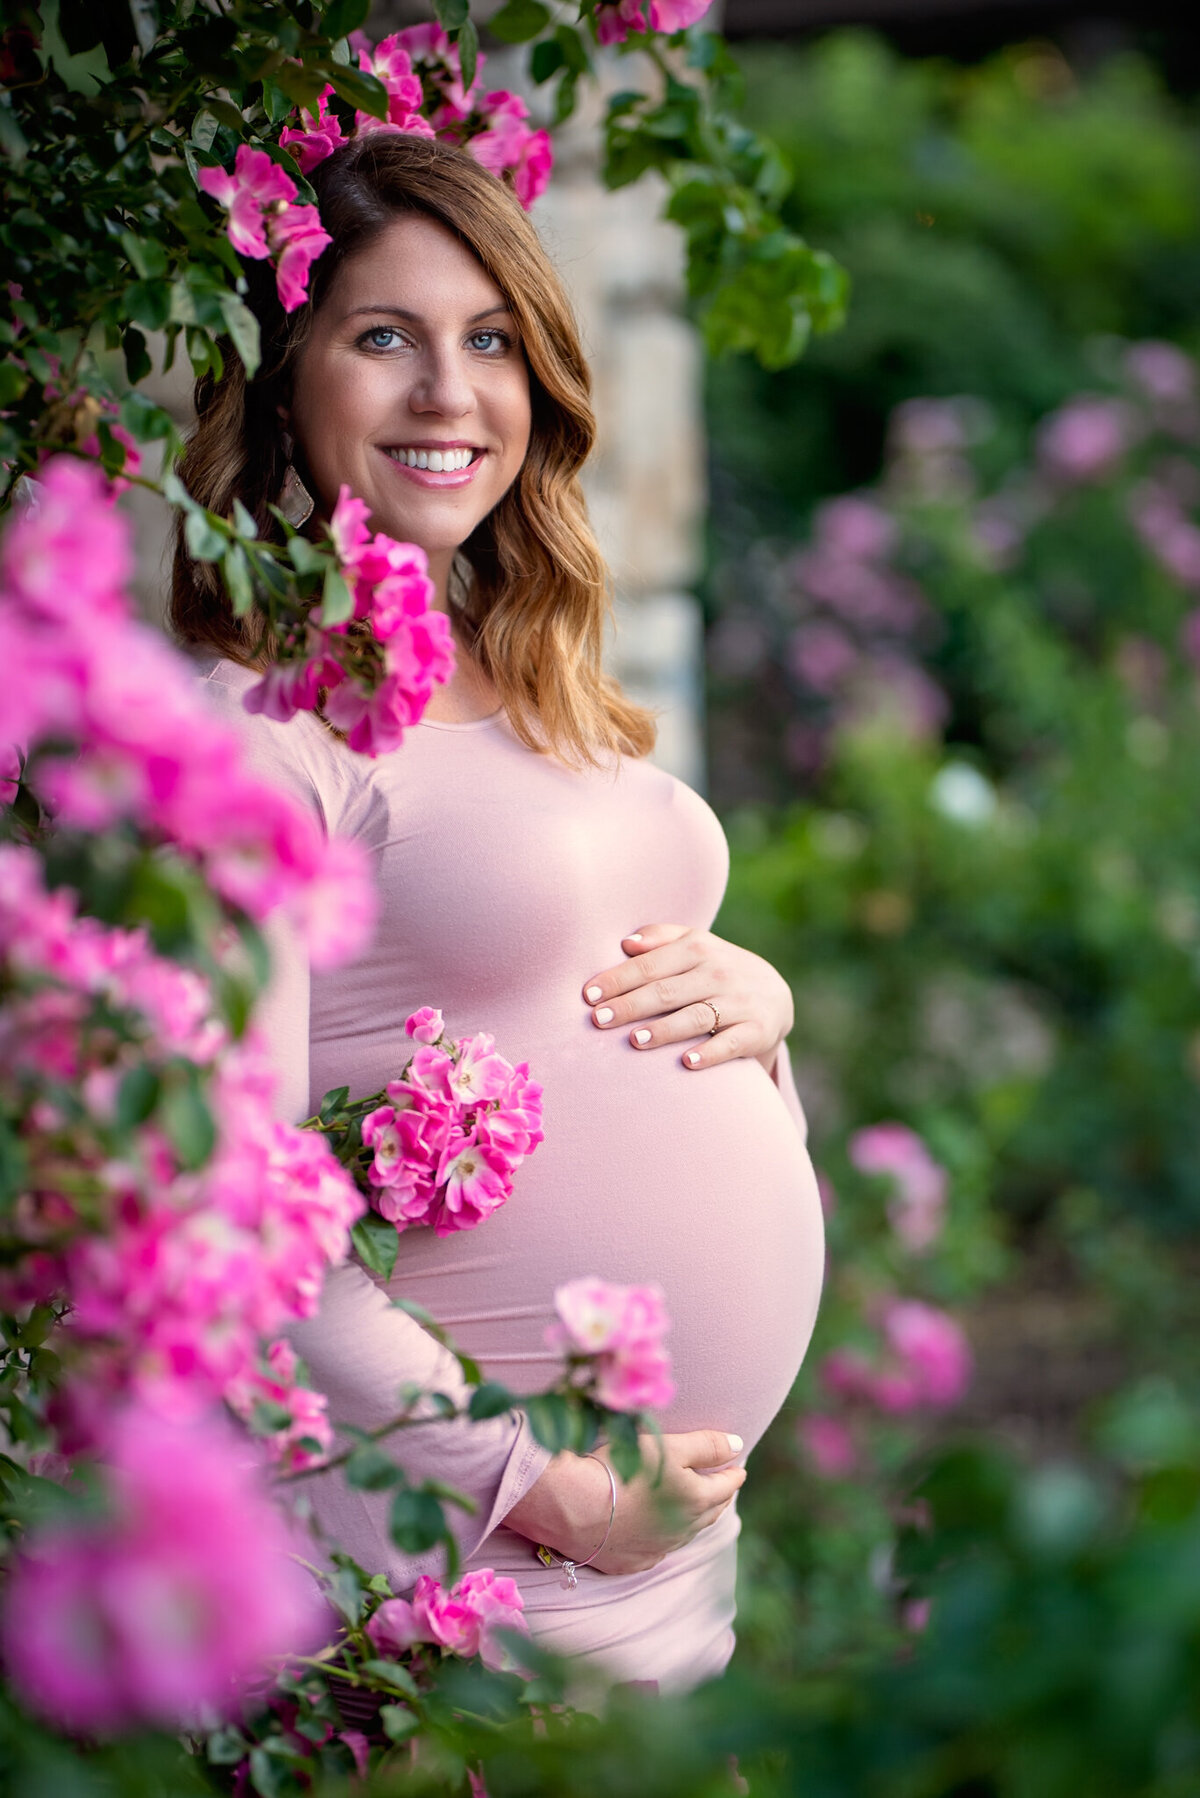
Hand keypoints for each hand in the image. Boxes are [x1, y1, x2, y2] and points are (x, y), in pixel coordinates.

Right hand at [504, 1429, 745, 1575]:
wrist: (574, 1508)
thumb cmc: (624, 1470)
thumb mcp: (669, 1447)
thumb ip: (707, 1446)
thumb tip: (739, 1446)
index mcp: (696, 1502)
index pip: (726, 1486)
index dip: (733, 1473)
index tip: (739, 1466)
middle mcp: (682, 1532)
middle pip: (710, 1513)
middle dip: (720, 1497)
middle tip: (724, 1485)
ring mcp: (657, 1550)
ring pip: (687, 1533)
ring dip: (696, 1518)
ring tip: (698, 1505)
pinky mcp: (632, 1561)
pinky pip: (659, 1549)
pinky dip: (667, 1536)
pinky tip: (662, 1530)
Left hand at [582, 923, 794, 1072]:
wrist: (775, 995)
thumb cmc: (716, 969)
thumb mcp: (695, 943)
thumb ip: (661, 937)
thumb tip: (625, 943)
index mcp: (698, 948)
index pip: (650, 965)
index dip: (618, 979)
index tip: (588, 995)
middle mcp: (718, 972)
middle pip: (666, 991)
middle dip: (630, 1005)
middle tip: (598, 1020)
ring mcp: (738, 1002)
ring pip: (696, 1016)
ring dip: (665, 1029)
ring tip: (635, 1041)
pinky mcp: (756, 1030)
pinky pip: (731, 1043)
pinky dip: (711, 1053)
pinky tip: (687, 1062)